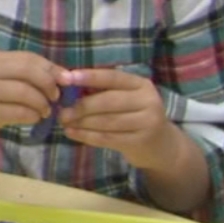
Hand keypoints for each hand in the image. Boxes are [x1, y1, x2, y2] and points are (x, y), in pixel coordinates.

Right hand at [0, 51, 63, 139]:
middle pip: (28, 71)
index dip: (52, 68)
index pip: (29, 58)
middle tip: (55, 98)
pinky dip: (32, 116)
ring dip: (42, 104)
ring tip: (44, 111)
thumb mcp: (4, 78)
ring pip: (25, 93)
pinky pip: (19, 112)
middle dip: (48, 85)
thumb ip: (30, 74)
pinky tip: (34, 118)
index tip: (66, 81)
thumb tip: (65, 75)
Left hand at [57, 68, 175, 168]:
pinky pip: (107, 138)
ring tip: (64, 122)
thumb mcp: (126, 98)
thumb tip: (69, 85)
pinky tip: (72, 133)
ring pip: (106, 121)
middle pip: (108, 101)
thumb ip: (103, 90)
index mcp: (141, 84)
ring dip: (81, 122)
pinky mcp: (140, 141)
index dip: (90, 77)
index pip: (113, 77)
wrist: (161, 146)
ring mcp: (147, 122)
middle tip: (62, 111)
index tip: (68, 78)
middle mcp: (148, 101)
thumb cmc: (134, 116)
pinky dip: (86, 136)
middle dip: (82, 106)